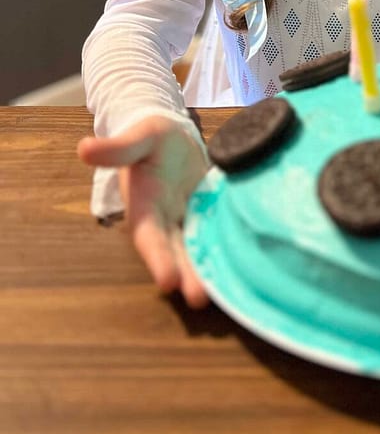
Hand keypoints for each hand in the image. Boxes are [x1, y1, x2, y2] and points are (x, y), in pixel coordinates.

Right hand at [78, 116, 209, 307]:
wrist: (175, 137)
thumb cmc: (154, 135)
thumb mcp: (140, 136)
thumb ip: (118, 148)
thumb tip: (84, 148)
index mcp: (144, 206)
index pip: (149, 236)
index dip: (157, 258)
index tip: (167, 280)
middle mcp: (165, 221)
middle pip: (175, 252)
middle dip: (186, 275)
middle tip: (200, 298)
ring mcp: (188, 221)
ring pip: (196, 250)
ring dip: (205, 271)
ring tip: (221, 293)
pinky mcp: (209, 216)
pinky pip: (215, 236)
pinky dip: (224, 251)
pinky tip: (242, 267)